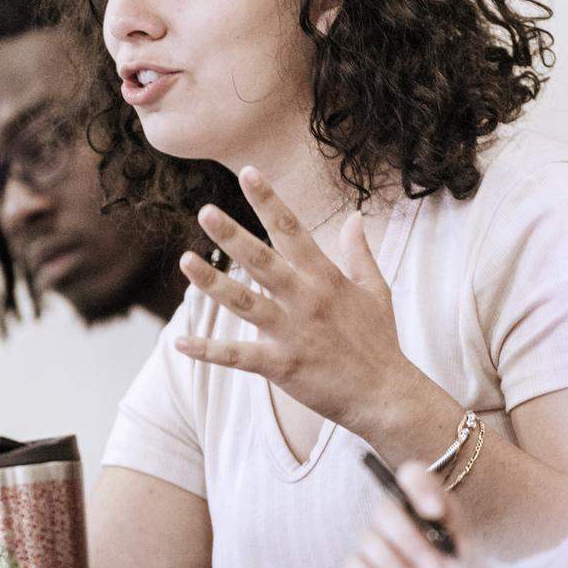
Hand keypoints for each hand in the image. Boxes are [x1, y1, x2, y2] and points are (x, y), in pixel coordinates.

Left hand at [176, 166, 432, 441]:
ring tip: (186, 260)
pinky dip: (209, 350)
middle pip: (264, 261)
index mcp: (327, 278)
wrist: (386, 395)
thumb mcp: (376, 290)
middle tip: (206, 211)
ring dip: (213, 283)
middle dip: (234, 235)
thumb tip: (354, 216)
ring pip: (245, 303)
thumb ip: (360, 251)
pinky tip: (181, 342)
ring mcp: (293, 333)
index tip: (248, 172)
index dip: (270, 201)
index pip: (293, 230)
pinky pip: (238, 356)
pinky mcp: (282, 366)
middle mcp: (307, 300)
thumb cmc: (379, 341)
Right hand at [345, 463, 504, 567]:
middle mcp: (399, 519)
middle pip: (383, 511)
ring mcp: (378, 545)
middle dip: (408, 542)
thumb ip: (456, 538)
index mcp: (428, 506)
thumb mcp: (472, 559)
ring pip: (367, 540)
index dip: (417, 487)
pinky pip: (355, 566)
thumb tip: (431, 524)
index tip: (434, 513)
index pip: (411, 475)